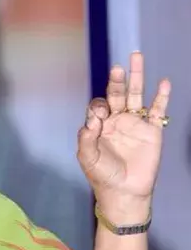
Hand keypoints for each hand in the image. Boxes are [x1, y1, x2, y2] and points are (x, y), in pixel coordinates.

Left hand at [77, 52, 170, 222]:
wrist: (125, 192)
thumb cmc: (103, 175)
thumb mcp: (88, 157)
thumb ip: (86, 138)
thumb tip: (91, 119)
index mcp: (99, 124)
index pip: (98, 105)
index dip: (98, 107)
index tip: (99, 117)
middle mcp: (117, 120)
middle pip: (117, 93)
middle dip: (117, 80)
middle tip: (118, 67)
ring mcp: (135, 124)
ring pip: (136, 95)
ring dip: (137, 77)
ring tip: (137, 57)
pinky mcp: (152, 132)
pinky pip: (158, 111)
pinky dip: (162, 97)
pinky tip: (163, 83)